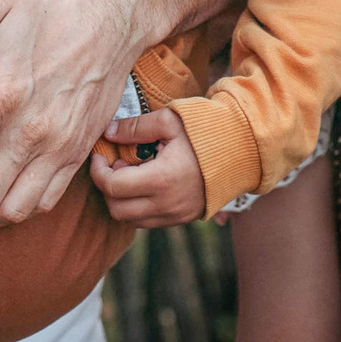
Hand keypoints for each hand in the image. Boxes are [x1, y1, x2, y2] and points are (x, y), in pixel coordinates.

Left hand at [89, 109, 205, 227]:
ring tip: (133, 173)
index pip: (112, 187)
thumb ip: (135, 127)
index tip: (99, 156)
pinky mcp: (183, 219)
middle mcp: (167, 204)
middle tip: (116, 165)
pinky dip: (138, 207)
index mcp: (161, 179)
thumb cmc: (206, 131)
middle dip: (108, 188)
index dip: (98, 171)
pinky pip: (149, 221)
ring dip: (122, 200)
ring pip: (131, 220)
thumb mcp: (169, 120)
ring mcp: (176, 215)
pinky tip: (147, 183)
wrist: (243, 149)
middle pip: (117, 210)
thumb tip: (108, 133)